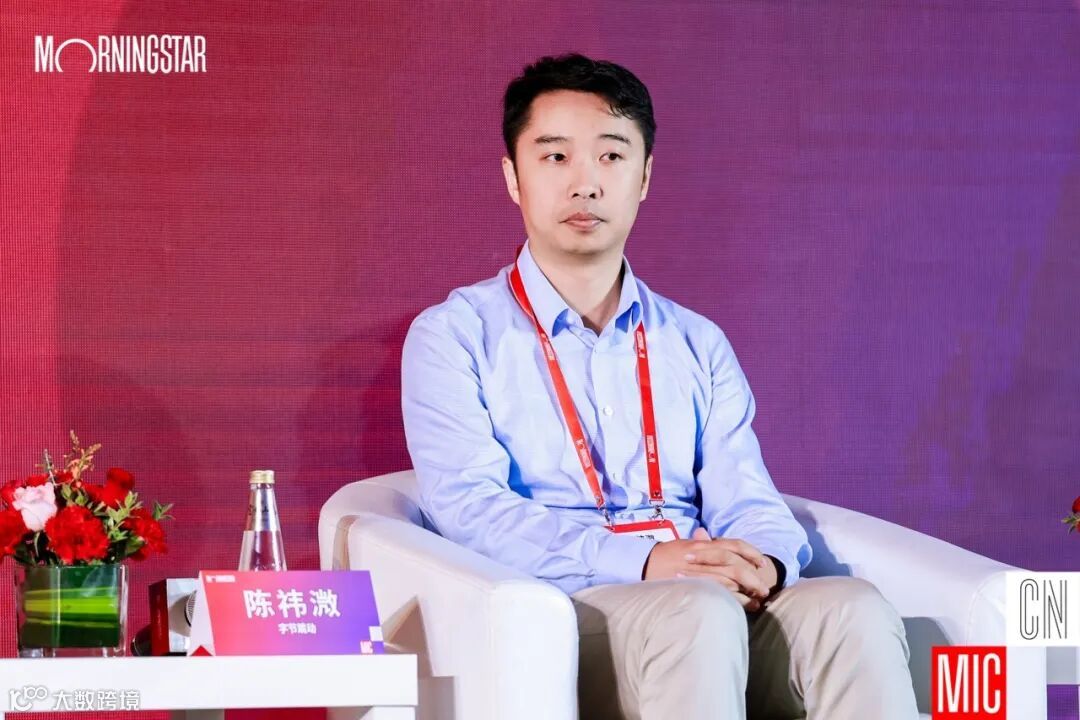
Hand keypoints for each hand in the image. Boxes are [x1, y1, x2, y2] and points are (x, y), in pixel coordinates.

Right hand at [642, 528, 775, 611]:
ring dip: (747, 593)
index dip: (751, 552)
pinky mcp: (695, 586)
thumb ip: (698, 542)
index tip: (762, 562)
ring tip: (757, 602)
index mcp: (703, 544)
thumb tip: (705, 534)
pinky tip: (742, 606)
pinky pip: (719, 593)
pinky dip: (734, 600)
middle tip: (764, 589)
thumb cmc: (664, 555)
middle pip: (737, 566)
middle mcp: (704, 556)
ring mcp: (699, 572)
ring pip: (731, 582)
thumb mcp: (683, 544)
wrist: (643, 564)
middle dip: (753, 578)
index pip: (733, 544)